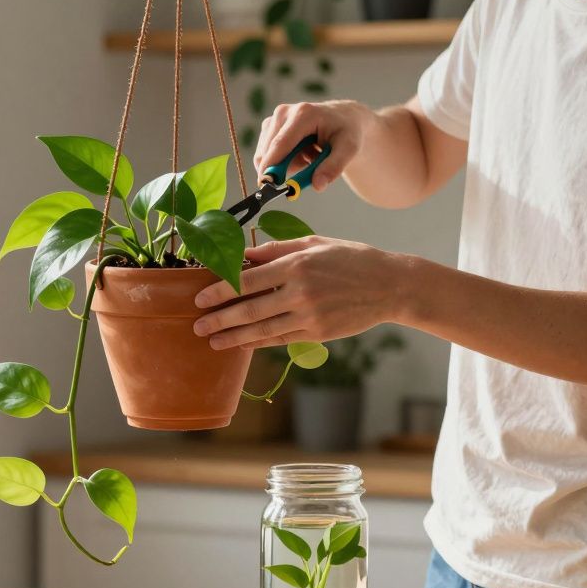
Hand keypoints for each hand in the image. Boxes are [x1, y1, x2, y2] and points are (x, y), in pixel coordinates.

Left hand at [193, 236, 407, 349]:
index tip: (200, 297)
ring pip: (262, 328)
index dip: (220, 290)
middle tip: (197, 325)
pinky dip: (258, 342)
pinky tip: (241, 343)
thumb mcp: (314, 243)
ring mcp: (310, 315)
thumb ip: (277, 249)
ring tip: (212, 340)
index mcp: (297, 264)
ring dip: (233, 336)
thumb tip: (243, 254)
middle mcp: (300, 291)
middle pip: (249, 308)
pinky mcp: (319, 333)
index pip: (248, 279)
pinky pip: (281, 339)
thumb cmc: (350, 259)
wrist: (389, 286)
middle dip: (219, 318)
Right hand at [255, 100, 371, 191]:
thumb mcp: (349, 149)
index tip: (266, 186)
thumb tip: (318, 185)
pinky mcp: (270, 126)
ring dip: (286, 165)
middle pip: (269, 152)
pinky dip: (284, 161)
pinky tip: (302, 153)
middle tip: (307, 171)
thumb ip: (334, 167)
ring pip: (267, 156)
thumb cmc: (347, 132)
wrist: (344, 119)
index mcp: (303, 114)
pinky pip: (268, 155)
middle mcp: (284, 112)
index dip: (271, 166)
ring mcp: (275, 119)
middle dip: (282, 170)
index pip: (280, 144)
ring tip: (310, 156)